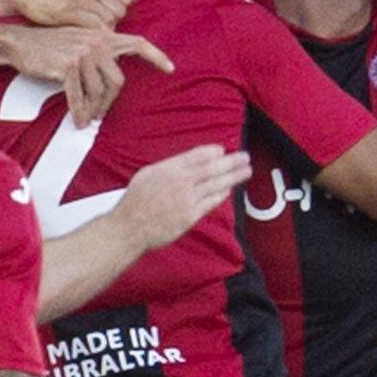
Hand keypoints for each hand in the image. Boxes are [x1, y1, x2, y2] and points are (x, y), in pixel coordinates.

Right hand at [0, 0, 135, 29]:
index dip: (118, 12)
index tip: (105, 18)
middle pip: (120, 11)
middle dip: (113, 22)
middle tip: (96, 28)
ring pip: (110, 20)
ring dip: (104, 31)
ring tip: (90, 35)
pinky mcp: (70, 11)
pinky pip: (96, 27)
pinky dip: (95, 35)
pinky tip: (85, 38)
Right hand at [8, 27, 174, 126]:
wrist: (20, 43)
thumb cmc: (49, 48)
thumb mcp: (78, 44)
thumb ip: (98, 55)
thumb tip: (113, 81)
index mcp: (102, 36)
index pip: (137, 43)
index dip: (156, 56)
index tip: (170, 69)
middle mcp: (96, 41)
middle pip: (117, 80)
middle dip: (109, 102)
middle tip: (100, 114)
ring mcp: (83, 52)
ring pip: (99, 91)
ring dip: (92, 110)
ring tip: (86, 119)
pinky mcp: (68, 65)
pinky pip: (79, 96)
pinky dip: (79, 112)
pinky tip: (78, 121)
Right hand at [113, 145, 253, 250]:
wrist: (130, 227)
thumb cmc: (135, 201)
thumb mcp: (147, 174)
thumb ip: (168, 167)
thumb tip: (186, 162)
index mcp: (168, 169)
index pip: (196, 156)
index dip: (212, 152)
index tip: (222, 150)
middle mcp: (180, 182)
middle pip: (212, 168)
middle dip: (231, 162)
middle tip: (244, 157)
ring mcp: (187, 200)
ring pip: (215, 184)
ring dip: (233, 177)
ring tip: (245, 171)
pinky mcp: (190, 216)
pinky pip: (210, 203)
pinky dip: (221, 195)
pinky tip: (229, 190)